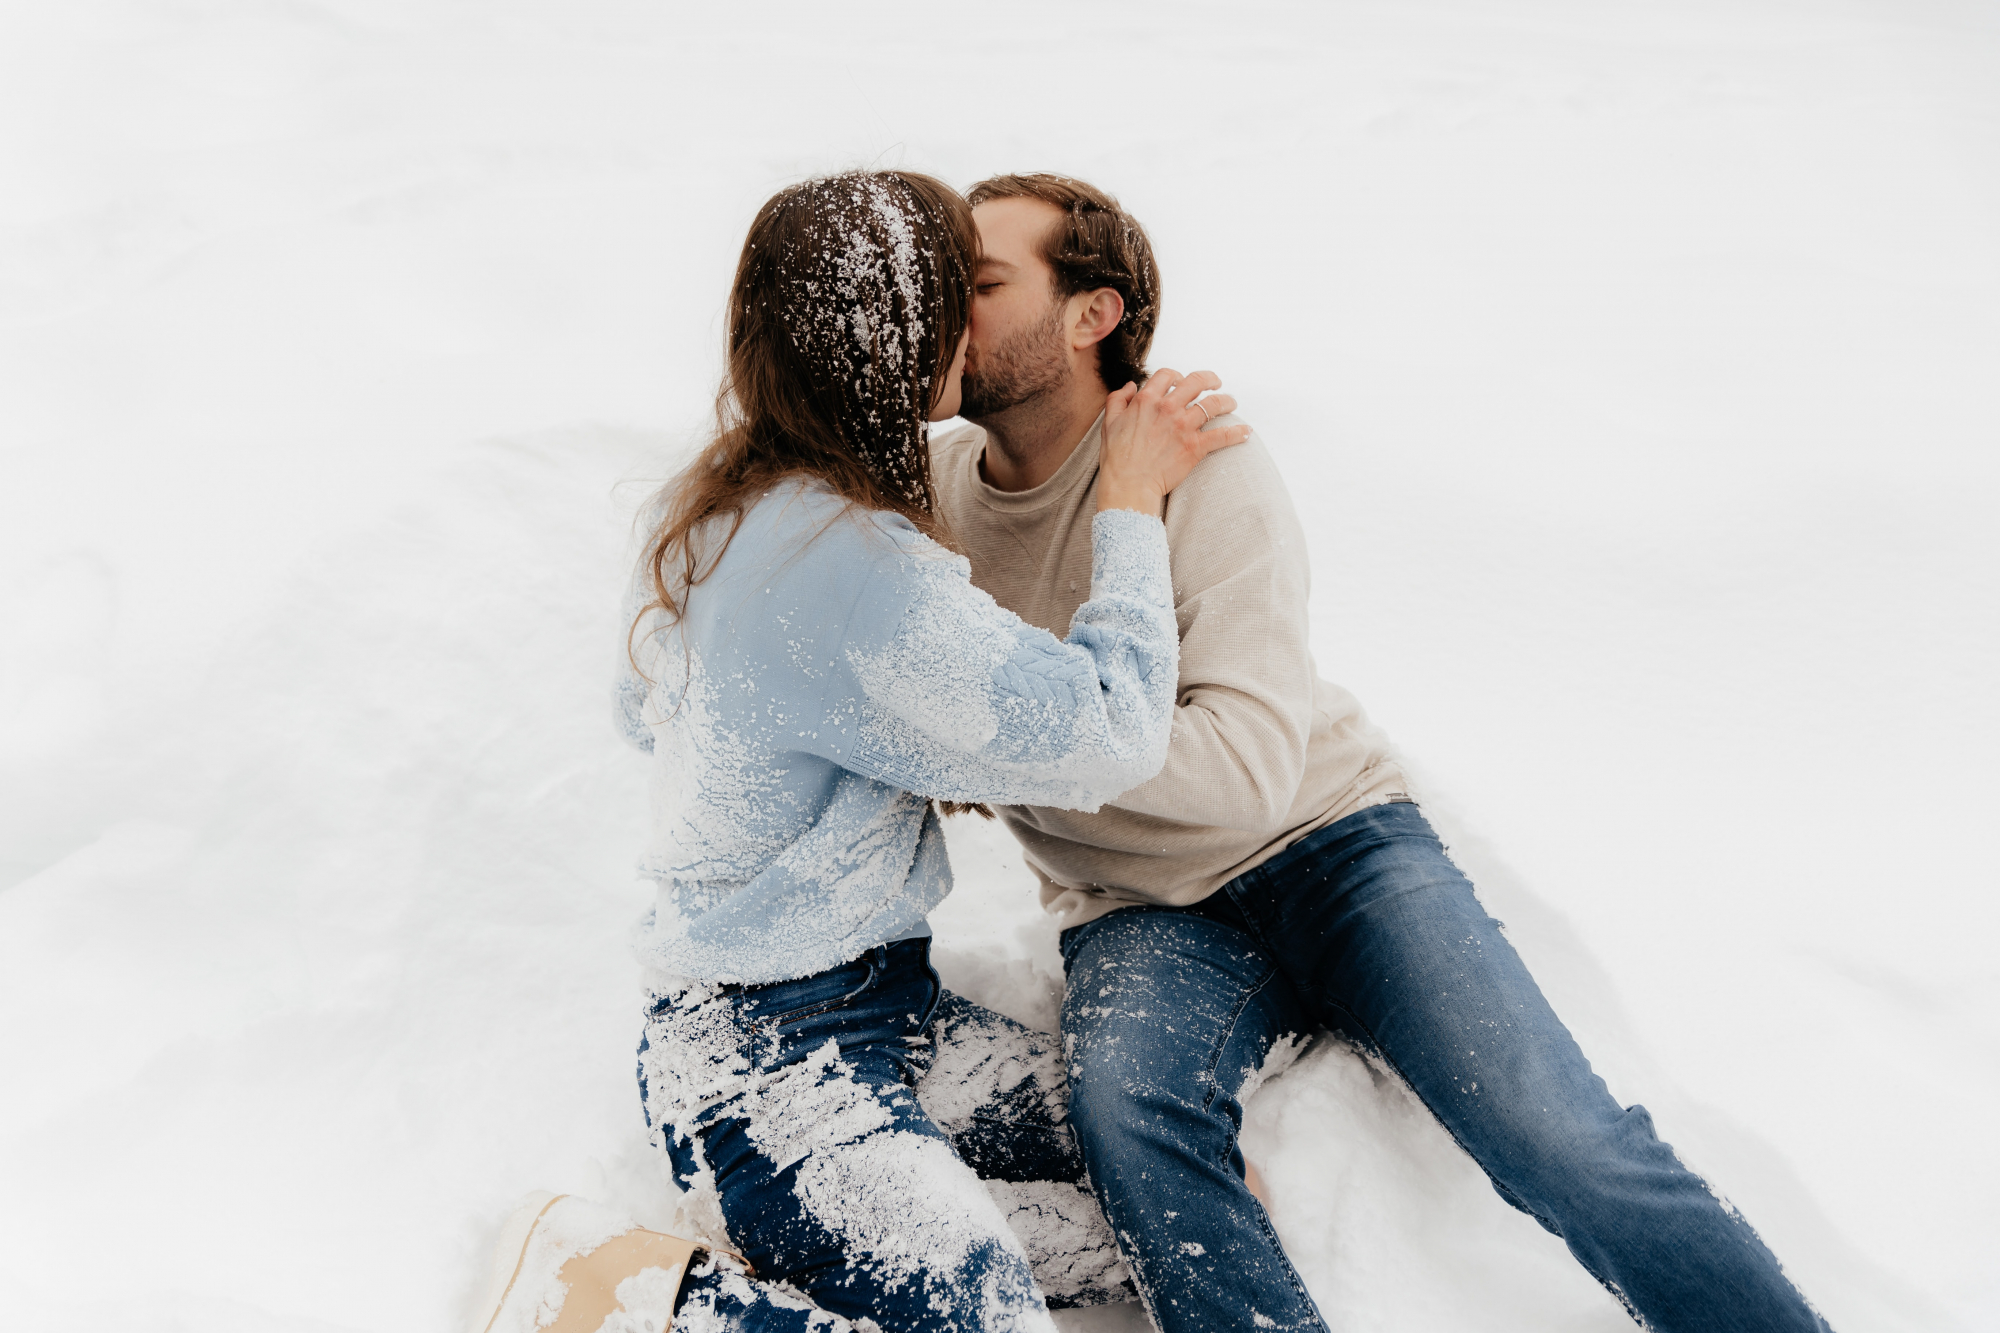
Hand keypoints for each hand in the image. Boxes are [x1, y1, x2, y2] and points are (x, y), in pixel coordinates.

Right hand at [1096, 368, 1251, 515]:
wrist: (1128, 484)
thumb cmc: (1117, 457)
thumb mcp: (1110, 422)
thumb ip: (1118, 399)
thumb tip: (1131, 387)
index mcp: (1147, 400)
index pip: (1168, 376)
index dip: (1176, 376)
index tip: (1181, 381)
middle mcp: (1168, 408)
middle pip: (1197, 382)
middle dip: (1210, 379)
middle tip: (1216, 383)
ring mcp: (1183, 427)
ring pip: (1214, 405)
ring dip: (1226, 401)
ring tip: (1231, 402)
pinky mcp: (1195, 446)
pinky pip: (1222, 435)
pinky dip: (1237, 433)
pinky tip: (1246, 432)